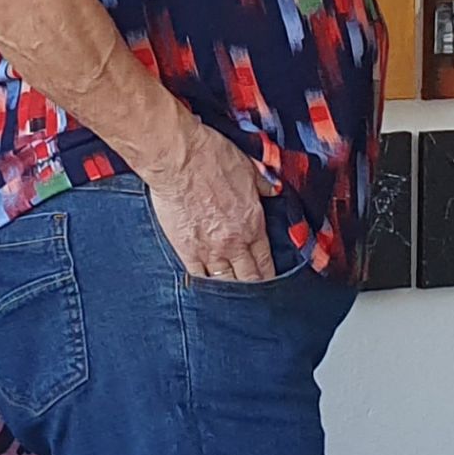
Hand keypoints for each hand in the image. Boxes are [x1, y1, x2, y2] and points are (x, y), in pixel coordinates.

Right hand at [137, 117, 274, 283]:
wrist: (179, 159)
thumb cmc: (212, 158)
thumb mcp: (248, 168)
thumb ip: (263, 186)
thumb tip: (274, 190)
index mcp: (252, 226)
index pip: (266, 263)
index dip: (270, 276)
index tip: (271, 282)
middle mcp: (233, 244)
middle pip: (248, 279)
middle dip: (253, 287)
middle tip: (256, 296)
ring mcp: (208, 250)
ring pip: (225, 283)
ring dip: (231, 289)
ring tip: (233, 296)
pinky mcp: (185, 249)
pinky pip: (199, 277)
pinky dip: (205, 284)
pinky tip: (208, 288)